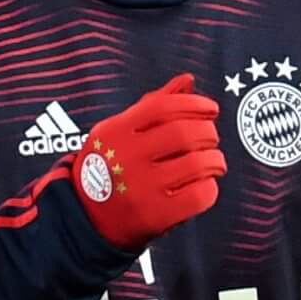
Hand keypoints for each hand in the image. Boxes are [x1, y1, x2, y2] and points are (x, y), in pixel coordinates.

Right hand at [74, 74, 226, 250]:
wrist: (85, 218)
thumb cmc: (108, 168)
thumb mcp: (119, 132)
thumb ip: (153, 105)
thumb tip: (187, 80)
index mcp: (115, 132)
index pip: (164, 107)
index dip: (195, 104)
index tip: (211, 109)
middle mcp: (127, 158)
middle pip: (185, 134)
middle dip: (209, 133)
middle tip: (211, 139)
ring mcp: (141, 188)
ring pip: (198, 164)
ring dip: (215, 160)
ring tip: (214, 162)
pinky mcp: (155, 216)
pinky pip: (199, 196)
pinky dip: (210, 188)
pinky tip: (204, 185)